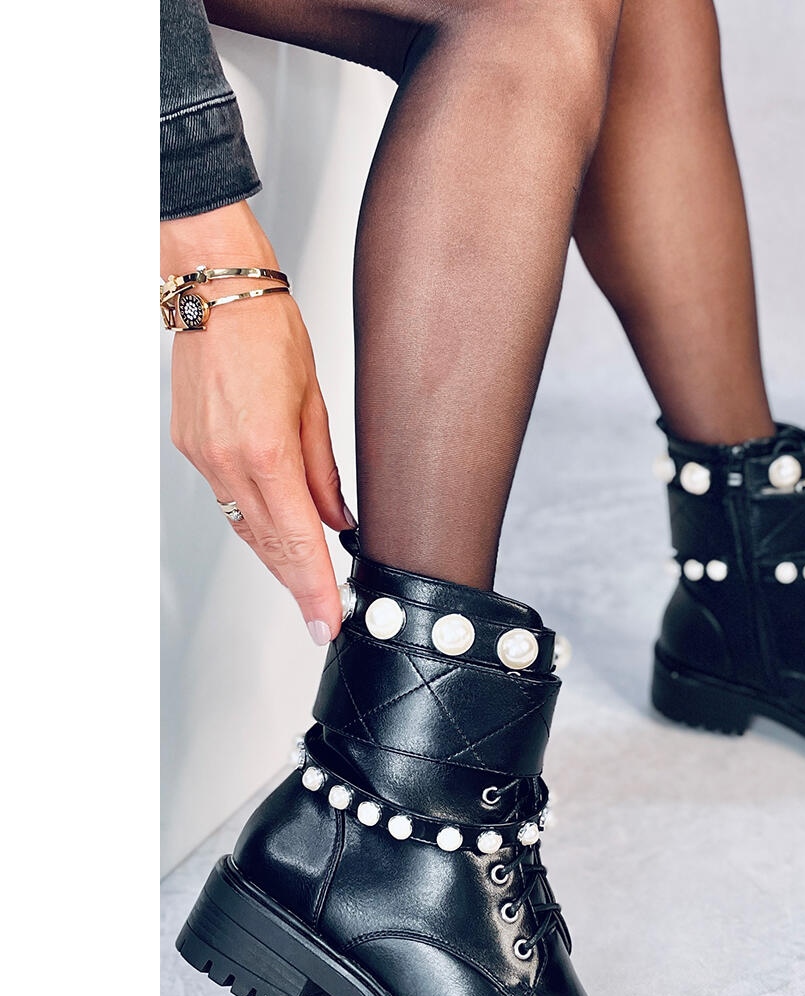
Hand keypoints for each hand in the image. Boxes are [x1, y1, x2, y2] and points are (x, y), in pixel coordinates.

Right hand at [162, 201, 352, 644]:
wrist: (216, 292)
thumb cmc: (271, 331)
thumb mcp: (315, 403)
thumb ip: (324, 472)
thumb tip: (337, 521)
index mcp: (267, 449)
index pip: (297, 539)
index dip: (315, 587)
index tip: (329, 619)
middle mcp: (228, 460)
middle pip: (268, 544)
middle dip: (299, 586)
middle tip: (324, 617)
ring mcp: (205, 457)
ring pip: (246, 528)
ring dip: (277, 560)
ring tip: (307, 587)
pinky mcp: (192, 448)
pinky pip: (229, 502)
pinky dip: (256, 525)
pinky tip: (276, 538)